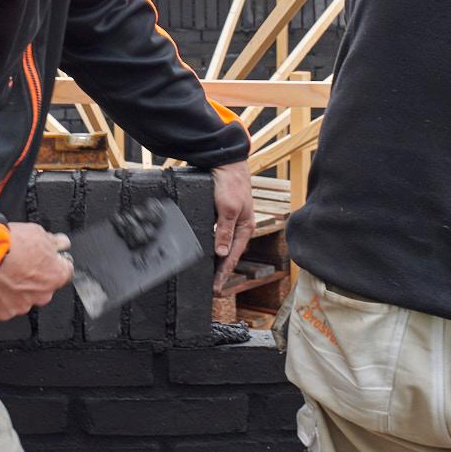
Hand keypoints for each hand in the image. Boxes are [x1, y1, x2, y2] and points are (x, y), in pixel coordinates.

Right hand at [0, 223, 72, 320]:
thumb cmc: (8, 245)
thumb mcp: (37, 232)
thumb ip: (54, 242)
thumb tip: (60, 243)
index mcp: (56, 275)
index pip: (66, 272)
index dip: (55, 263)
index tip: (48, 259)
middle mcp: (43, 294)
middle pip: (44, 287)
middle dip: (35, 277)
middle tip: (21, 264)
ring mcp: (24, 305)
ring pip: (25, 297)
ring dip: (18, 288)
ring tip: (5, 272)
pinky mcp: (5, 312)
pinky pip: (7, 305)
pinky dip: (3, 296)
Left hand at [210, 161, 255, 292]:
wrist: (225, 162)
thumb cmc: (231, 184)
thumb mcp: (228, 209)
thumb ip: (224, 231)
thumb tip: (221, 254)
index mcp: (246, 227)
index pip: (233, 257)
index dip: (224, 274)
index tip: (216, 289)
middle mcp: (239, 226)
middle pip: (229, 254)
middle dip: (221, 271)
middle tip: (211, 288)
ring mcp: (231, 220)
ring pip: (222, 246)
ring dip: (216, 260)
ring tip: (207, 275)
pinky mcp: (221, 214)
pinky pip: (216, 235)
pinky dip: (211, 246)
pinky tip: (205, 253)